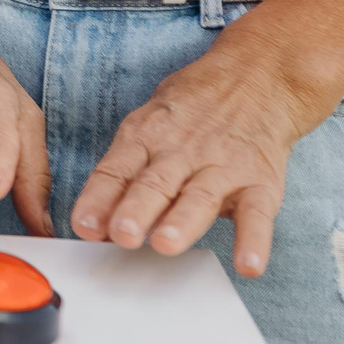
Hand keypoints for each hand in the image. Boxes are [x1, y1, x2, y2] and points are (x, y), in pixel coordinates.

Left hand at [70, 50, 311, 276]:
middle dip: (136, 210)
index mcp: (147, 136)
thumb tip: (97, 216)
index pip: (117, 169)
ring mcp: (223, 166)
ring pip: (200, 196)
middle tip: (122, 234)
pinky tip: (248, 264)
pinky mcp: (260, 181)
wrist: (256, 79)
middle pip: (155, 183)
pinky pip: (257, 213)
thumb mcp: (150, 122)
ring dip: (183, 222)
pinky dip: (254, 240)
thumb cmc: (192, 108)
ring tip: (167, 244)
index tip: (84, 226)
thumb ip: (127, 168)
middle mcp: (182, 152)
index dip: (98, 198)